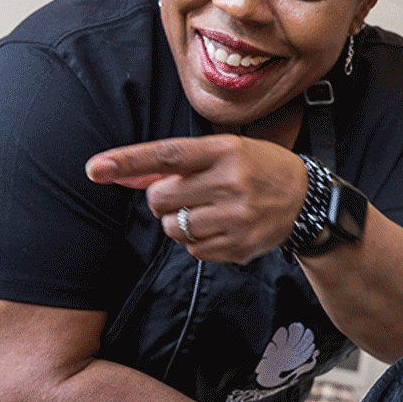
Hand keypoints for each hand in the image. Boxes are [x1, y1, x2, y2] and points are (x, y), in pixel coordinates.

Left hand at [86, 135, 307, 263]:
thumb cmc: (259, 168)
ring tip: (208, 211)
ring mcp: (236, 217)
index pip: (168, 155)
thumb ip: (176, 164)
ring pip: (173, 228)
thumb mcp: (225, 152)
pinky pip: (193, 249)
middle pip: (161, 198)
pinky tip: (221, 227)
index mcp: (226, 152)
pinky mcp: (239, 246)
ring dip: (179, 222)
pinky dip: (197, 241)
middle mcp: (232, 183)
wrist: (307, 199)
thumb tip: (126, 176)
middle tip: (187, 194)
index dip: (128, 161)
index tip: (95, 169)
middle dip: (164, 199)